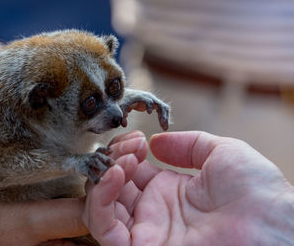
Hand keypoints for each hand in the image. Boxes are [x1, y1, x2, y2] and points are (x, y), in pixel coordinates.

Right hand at [0, 131, 148, 245]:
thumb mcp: (31, 223)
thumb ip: (70, 215)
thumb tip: (108, 195)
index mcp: (80, 245)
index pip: (108, 212)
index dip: (121, 182)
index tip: (133, 154)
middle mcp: (81, 235)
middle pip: (110, 201)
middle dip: (124, 169)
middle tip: (138, 140)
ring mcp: (73, 222)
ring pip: (101, 192)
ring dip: (115, 165)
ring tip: (131, 138)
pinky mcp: (64, 207)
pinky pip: (86, 188)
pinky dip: (98, 167)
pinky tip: (109, 147)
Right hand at [84, 131, 293, 244]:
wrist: (271, 225)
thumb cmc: (256, 192)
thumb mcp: (221, 153)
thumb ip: (187, 144)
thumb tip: (156, 142)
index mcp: (169, 193)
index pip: (128, 172)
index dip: (125, 152)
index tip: (138, 139)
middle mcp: (153, 213)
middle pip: (110, 187)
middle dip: (113, 160)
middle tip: (131, 146)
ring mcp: (145, 231)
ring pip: (100, 207)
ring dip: (104, 177)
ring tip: (126, 158)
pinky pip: (104, 229)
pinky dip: (101, 199)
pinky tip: (116, 173)